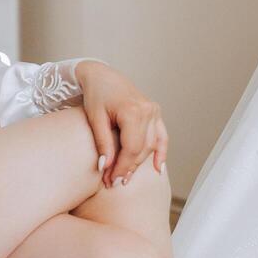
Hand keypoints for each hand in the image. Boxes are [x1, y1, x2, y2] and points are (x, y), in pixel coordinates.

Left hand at [78, 60, 168, 187]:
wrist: (101, 75)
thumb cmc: (96, 94)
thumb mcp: (95, 118)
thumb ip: (103, 143)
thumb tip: (106, 168)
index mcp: (133, 111)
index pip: (131, 148)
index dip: (122, 167)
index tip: (111, 180)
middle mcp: (148, 111)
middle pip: (142, 149)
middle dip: (128, 168)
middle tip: (114, 182)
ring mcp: (154, 111)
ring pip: (151, 145)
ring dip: (140, 163)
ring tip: (126, 177)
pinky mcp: (155, 112)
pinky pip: (162, 135)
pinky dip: (161, 151)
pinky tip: (158, 168)